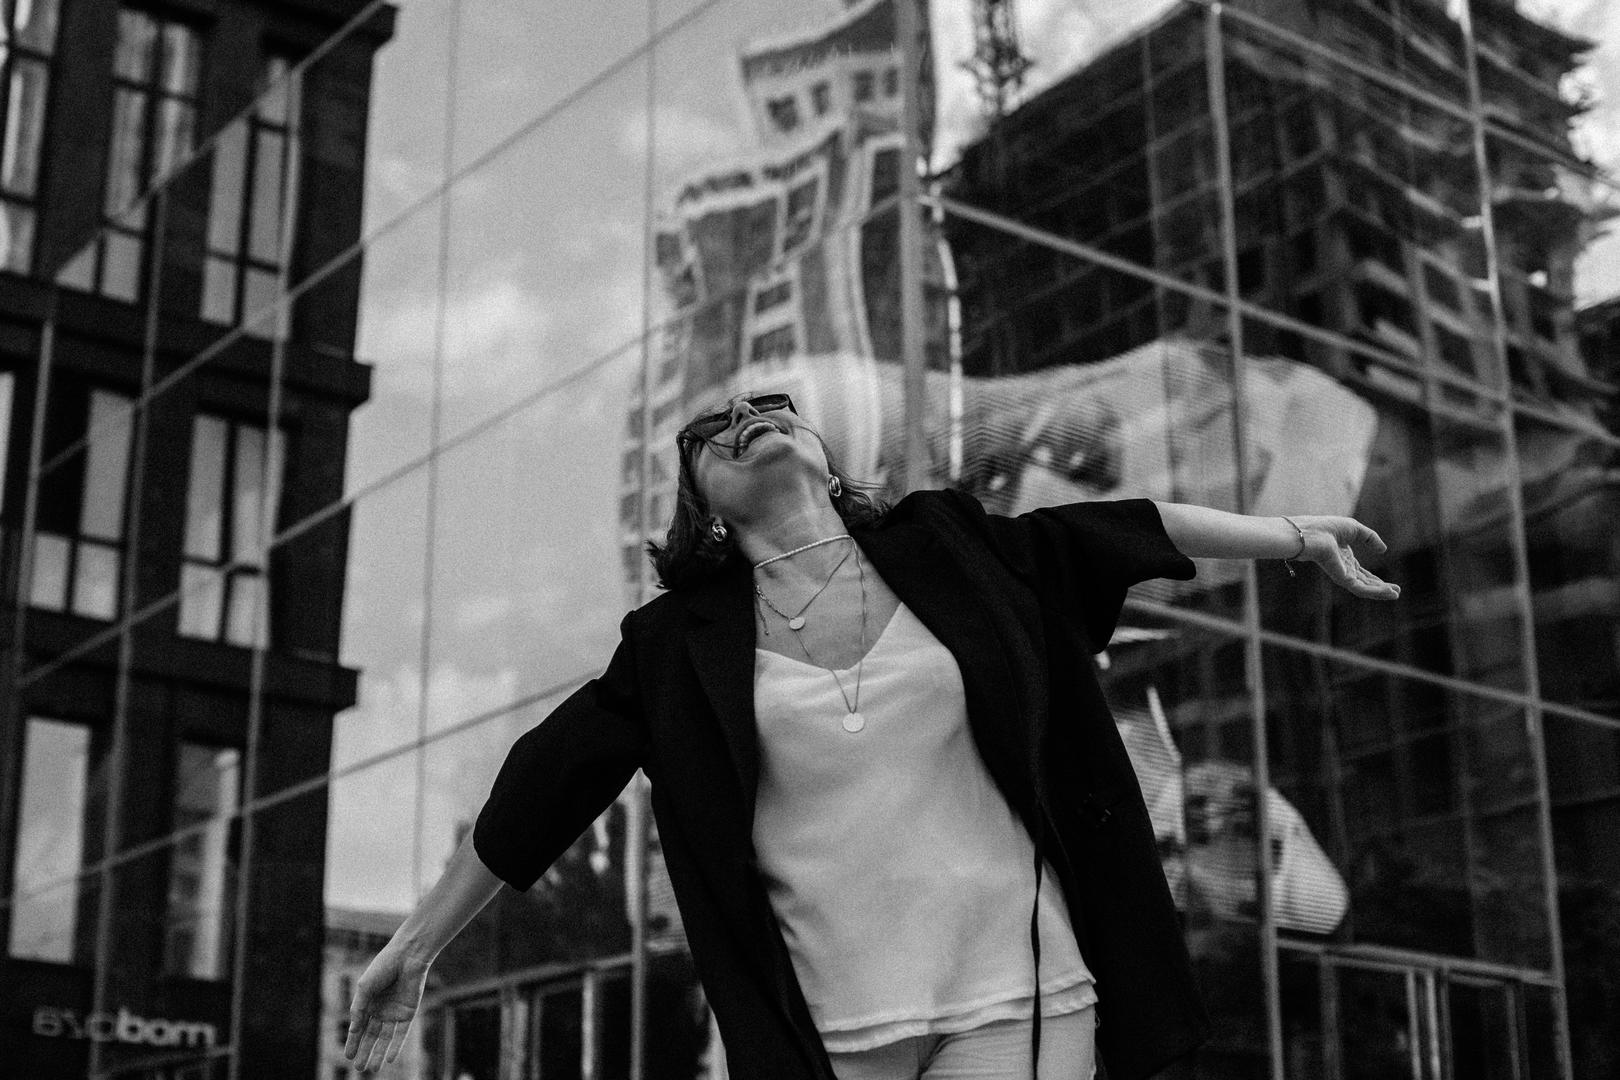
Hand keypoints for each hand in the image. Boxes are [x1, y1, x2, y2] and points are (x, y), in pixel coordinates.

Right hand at [344, 945, 430, 1072]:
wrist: (407, 956)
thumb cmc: (383, 967)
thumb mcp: (365, 988)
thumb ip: (359, 1008)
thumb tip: (353, 1030)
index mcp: (367, 1002)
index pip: (358, 1027)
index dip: (353, 1042)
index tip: (347, 1057)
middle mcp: (380, 1009)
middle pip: (371, 1035)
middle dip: (364, 1051)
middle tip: (358, 1068)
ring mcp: (394, 1012)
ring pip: (385, 1038)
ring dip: (379, 1053)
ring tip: (372, 1069)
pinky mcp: (408, 1012)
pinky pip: (401, 1033)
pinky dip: (396, 1046)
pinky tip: (391, 1059)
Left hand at [1289, 516, 1400, 599]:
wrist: (1314, 532)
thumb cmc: (1328, 528)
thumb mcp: (1356, 529)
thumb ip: (1370, 538)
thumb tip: (1383, 550)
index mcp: (1345, 559)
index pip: (1362, 574)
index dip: (1377, 580)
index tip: (1392, 585)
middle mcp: (1344, 569)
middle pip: (1365, 583)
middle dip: (1381, 588)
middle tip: (1397, 593)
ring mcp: (1342, 575)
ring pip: (1364, 589)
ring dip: (1380, 592)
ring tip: (1395, 595)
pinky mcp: (1342, 578)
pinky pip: (1361, 588)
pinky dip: (1375, 591)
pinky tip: (1388, 592)